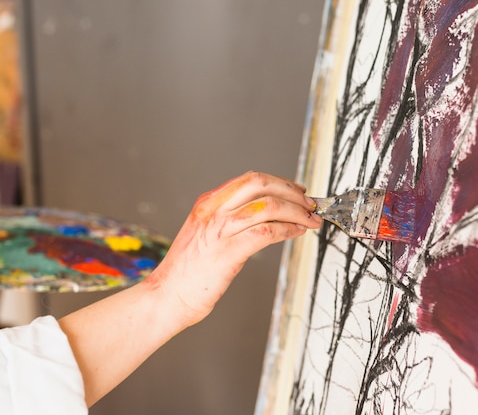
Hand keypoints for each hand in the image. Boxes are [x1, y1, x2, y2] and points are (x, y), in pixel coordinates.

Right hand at [143, 171, 321, 325]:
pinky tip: (297, 233)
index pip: (250, 179)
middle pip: (260, 183)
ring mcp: (219, 230)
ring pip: (268, 206)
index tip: (297, 191)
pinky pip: (267, 232)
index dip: (279, 182)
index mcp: (208, 203)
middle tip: (309, 204)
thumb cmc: (189, 272)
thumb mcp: (207, 234)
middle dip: (291, 191)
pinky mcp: (228, 252)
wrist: (166, 297)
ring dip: (296, 211)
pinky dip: (288, 229)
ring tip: (311, 220)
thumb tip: (267, 216)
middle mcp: (213, 210)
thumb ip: (231, 221)